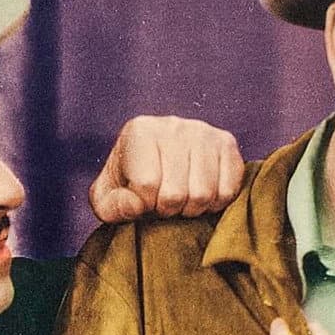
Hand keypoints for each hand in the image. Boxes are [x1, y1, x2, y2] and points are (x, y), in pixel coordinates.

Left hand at [90, 116, 244, 222]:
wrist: (158, 163)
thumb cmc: (130, 184)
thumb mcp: (107, 198)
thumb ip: (111, 206)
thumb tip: (135, 205)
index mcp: (140, 131)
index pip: (146, 185)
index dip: (145, 204)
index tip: (143, 198)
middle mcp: (173, 124)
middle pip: (176, 193)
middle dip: (168, 210)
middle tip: (164, 203)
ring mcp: (204, 131)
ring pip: (203, 194)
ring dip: (192, 209)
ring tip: (182, 199)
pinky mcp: (227, 143)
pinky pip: (228, 190)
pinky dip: (215, 203)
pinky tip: (202, 195)